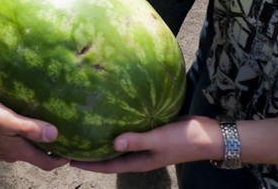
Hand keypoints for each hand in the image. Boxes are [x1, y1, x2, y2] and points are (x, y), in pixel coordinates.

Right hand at [0, 96, 66, 170]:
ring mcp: (4, 150)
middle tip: (69, 136)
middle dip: (54, 151)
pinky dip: (27, 138)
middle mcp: (13, 154)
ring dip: (40, 143)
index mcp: (19, 151)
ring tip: (51, 127)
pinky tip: (27, 122)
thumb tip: (56, 135)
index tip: (77, 152)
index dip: (63, 160)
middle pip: (39, 157)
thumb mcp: (8, 120)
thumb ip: (30, 128)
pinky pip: (18, 143)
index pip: (47, 163)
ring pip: (28, 150)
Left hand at [71, 117, 216, 173]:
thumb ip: (137, 140)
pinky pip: (130, 130)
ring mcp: (146, 144)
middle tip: (72, 142)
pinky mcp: (151, 131)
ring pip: (119, 142)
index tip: (69, 158)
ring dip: (104, 137)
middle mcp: (139, 154)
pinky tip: (111, 112)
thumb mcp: (159, 140)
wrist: (209, 134)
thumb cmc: (184, 140)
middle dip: (91, 151)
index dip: (88, 163)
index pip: (108, 165)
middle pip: (110, 156)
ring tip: (86, 126)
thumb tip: (113, 143)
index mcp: (139, 161)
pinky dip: (119, 124)